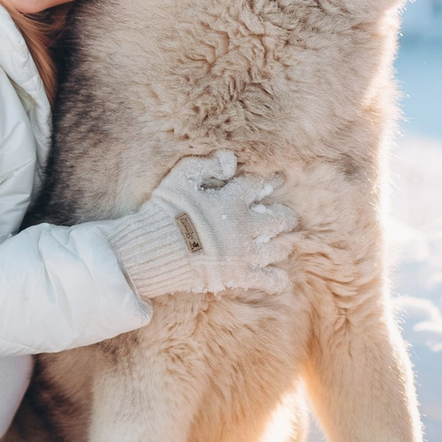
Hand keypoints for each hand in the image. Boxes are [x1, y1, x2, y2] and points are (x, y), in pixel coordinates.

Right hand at [108, 150, 300, 298]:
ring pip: (278, 249)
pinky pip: (267, 279)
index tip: (278, 179)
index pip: (258, 185)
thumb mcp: (181, 178)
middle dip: (285, 217)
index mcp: (232, 200)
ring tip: (283, 244)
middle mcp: (244, 226)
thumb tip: (231, 161)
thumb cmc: (165, 211)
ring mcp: (243, 253)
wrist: (156, 250)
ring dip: (282, 245)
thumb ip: (207, 165)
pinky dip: (276, 279)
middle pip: (279, 219)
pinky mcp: (237, 276)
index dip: (270, 181)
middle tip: (286, 217)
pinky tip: (280, 278)